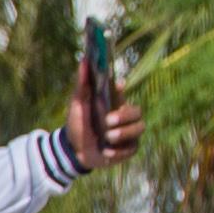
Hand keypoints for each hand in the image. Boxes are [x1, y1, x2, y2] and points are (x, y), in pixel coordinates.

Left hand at [65, 54, 142, 171]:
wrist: (74, 151)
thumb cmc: (79, 124)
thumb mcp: (78, 105)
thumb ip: (82, 85)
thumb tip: (83, 61)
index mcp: (114, 103)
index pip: (123, 94)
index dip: (121, 90)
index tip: (117, 85)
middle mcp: (126, 117)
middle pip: (137, 112)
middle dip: (125, 116)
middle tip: (108, 121)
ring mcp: (130, 132)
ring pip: (139, 128)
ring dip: (123, 133)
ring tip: (107, 138)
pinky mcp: (129, 148)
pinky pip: (132, 148)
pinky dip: (118, 151)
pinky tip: (106, 152)